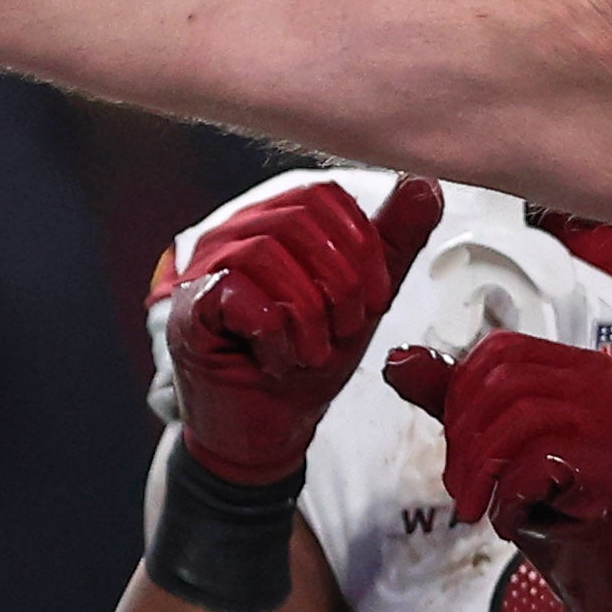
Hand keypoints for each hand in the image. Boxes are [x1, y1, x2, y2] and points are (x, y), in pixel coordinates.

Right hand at [164, 177, 444, 484]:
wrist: (268, 427)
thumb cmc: (308, 358)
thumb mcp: (366, 299)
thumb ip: (394, 243)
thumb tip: (422, 184)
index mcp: (278, 221)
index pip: (326, 197)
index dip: (363, 247)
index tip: (375, 300)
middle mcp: (236, 233)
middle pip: (299, 218)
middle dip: (340, 283)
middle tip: (343, 331)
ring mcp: (205, 268)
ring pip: (266, 253)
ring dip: (307, 315)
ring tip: (309, 352)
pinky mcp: (189, 309)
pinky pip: (235, 293)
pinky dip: (274, 334)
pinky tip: (277, 360)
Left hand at [384, 331, 611, 611]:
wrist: (608, 573)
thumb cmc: (558, 507)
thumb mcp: (496, 445)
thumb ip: (451, 399)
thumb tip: (399, 359)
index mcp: (580, 369)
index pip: (502, 350)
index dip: (460, 393)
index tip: (456, 443)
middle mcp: (605, 387)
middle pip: (505, 383)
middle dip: (463, 438)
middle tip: (458, 486)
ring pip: (520, 421)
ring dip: (480, 473)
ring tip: (477, 506)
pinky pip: (537, 465)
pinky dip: (508, 500)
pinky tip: (511, 521)